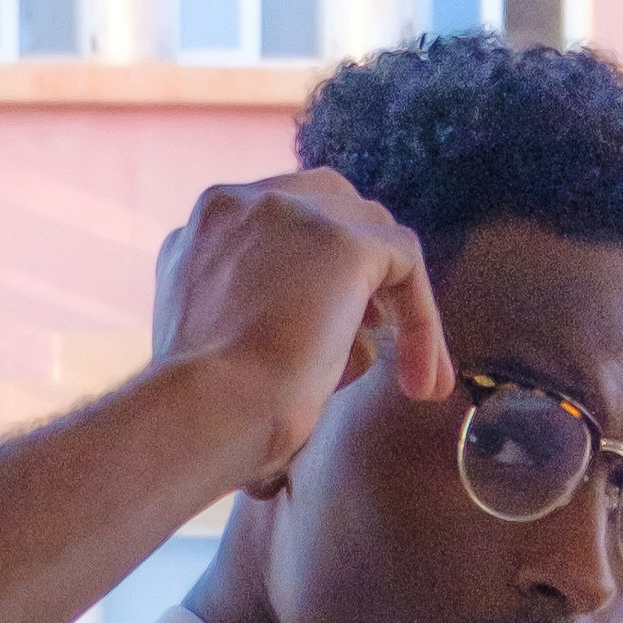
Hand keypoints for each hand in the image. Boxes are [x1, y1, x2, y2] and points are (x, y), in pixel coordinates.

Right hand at [149, 167, 452, 490]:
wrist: (200, 418)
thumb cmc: (204, 417)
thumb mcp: (217, 352)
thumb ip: (257, 322)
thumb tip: (333, 342)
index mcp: (203, 230)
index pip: (275, 225)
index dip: (309, 272)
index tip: (327, 331)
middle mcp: (239, 204)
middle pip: (326, 204)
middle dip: (357, 264)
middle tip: (374, 333)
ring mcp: (291, 214)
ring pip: (370, 231)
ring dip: (396, 300)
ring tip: (413, 375)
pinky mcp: (341, 242)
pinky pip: (405, 262)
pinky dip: (422, 320)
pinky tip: (422, 380)